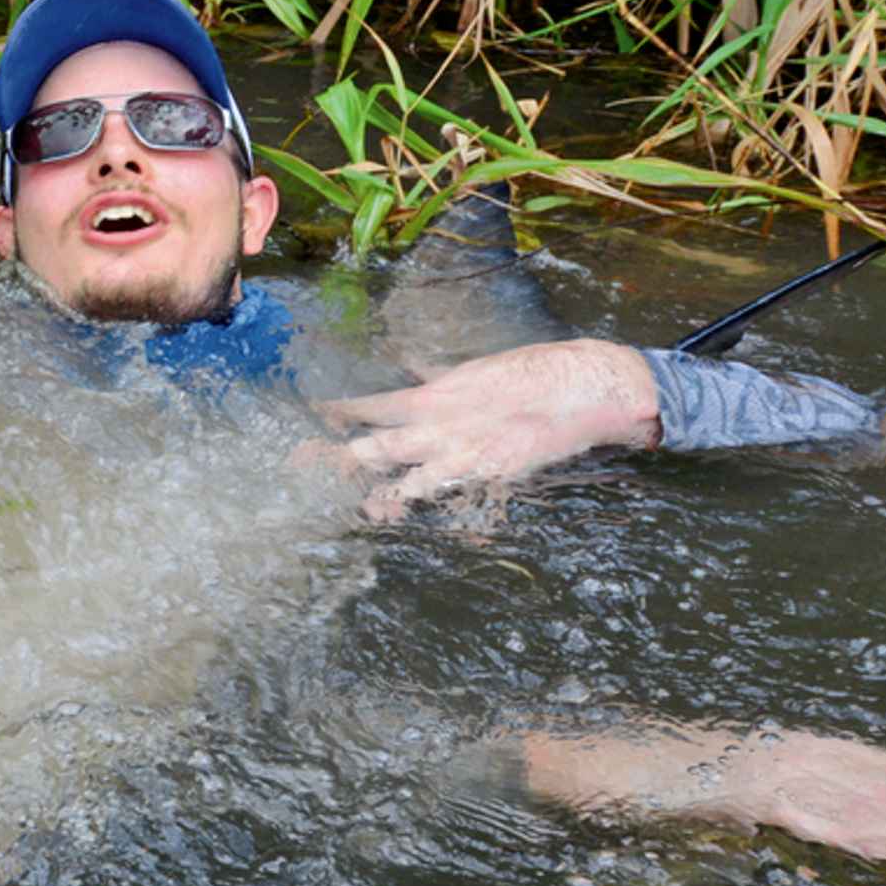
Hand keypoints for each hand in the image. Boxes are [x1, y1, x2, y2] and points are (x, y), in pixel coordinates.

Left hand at [317, 338, 660, 516]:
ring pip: (402, 482)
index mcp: (433, 395)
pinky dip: (425, 507)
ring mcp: (458, 455)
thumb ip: (440, 377)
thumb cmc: (534, 373)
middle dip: (336, 461)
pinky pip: (445, 497)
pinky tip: (404, 518)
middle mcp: (436, 426)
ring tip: (353, 509)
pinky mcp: (486, 476)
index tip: (313, 419)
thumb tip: (413, 367)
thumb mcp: (476, 371)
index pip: (370, 406)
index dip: (338, 414)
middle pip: (372, 448)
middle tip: (304, 470)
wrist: (581, 387)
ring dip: (376, 497)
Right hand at [522, 725, 885, 882]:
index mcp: (783, 752)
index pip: (877, 771)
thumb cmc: (632, 783)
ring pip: (861, 799)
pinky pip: (803, 814)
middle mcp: (783, 754)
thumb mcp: (712, 799)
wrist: (573, 761)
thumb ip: (762, 807)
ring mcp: (761, 769)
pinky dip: (845, 831)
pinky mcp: (734, 791)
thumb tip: (814, 827)